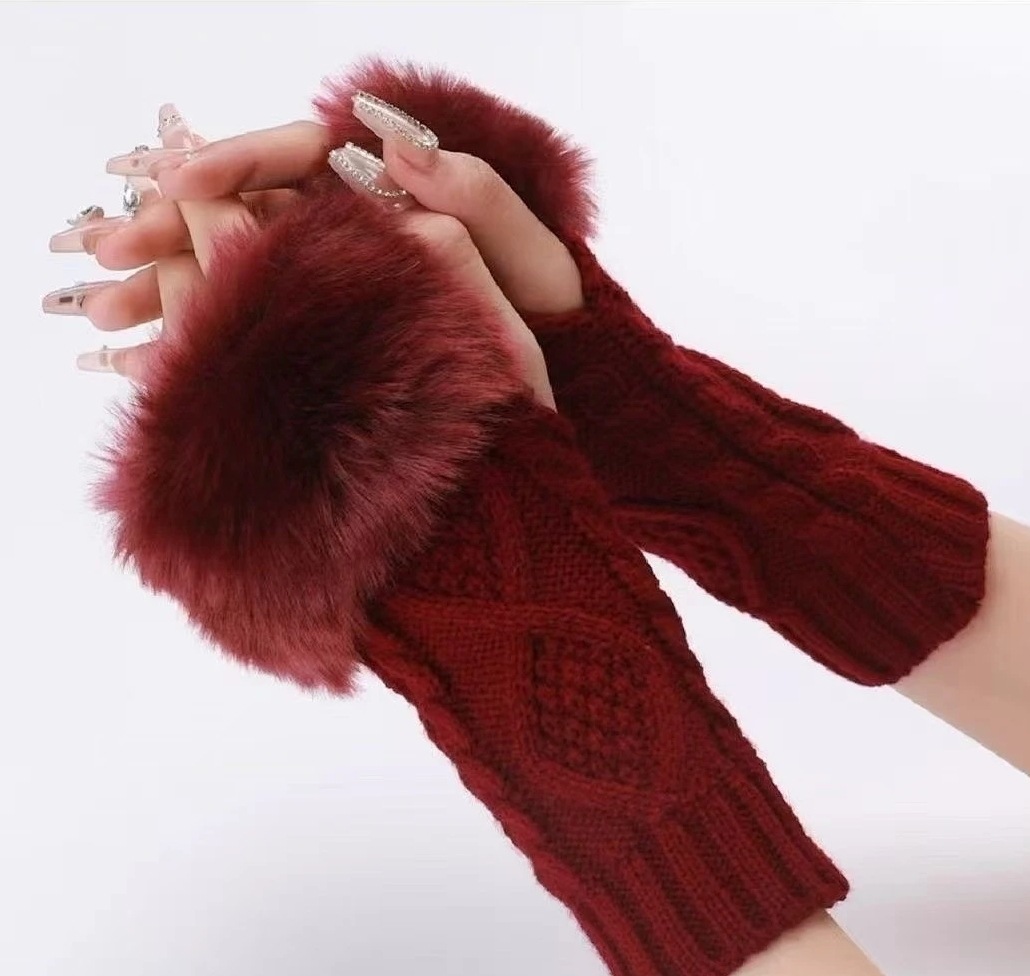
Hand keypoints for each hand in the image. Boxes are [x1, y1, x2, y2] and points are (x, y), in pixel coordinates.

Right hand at [51, 106, 563, 407]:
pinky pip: (254, 335)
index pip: (299, 162)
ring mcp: (339, 295)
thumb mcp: (534, 265)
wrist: (560, 409)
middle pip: (248, 216)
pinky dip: (202, 346)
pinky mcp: (330, 345)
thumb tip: (394, 144)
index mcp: (396, 203)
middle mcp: (357, 242)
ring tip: (102, 315)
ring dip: (167, 291)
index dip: (234, 163)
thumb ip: (475, 200)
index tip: (178, 182)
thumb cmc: (555, 332)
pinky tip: (147, 365)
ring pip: (238, 277)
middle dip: (172, 230)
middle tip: (104, 252)